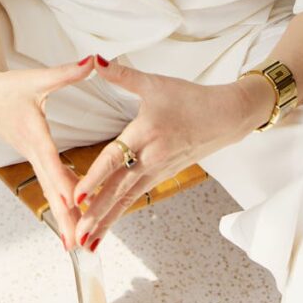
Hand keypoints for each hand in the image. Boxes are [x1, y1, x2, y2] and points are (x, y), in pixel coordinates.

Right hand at [0, 55, 96, 250]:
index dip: (63, 180)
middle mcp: (32, 150)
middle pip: (51, 187)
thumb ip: (66, 72)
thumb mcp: (39, 78)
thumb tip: (92, 62)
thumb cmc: (9, 86)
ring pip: (49, 188)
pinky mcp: (32, 156)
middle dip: (64, 215)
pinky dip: (61, 198)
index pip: (50, 161)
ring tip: (76, 240)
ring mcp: (31, 156)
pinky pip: (49, 181)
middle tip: (76, 242)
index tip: (75, 201)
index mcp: (33, 133)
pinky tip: (75, 209)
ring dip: (62, 213)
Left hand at [71, 57, 254, 250]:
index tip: (77, 196)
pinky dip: (118, 212)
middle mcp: (150, 158)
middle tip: (77, 234)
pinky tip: (106, 225)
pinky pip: (135, 196)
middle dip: (97, 214)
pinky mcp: (161, 175)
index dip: (94, 178)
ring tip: (87, 241)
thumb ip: (122, 75)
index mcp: (145, 134)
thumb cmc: (190, 99)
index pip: (114, 159)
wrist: (225, 117)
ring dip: (106, 220)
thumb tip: (95, 60)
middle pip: (118, 190)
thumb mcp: (155, 83)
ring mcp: (156, 170)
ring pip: (126, 198)